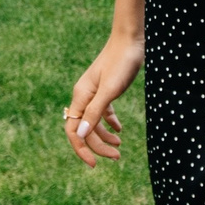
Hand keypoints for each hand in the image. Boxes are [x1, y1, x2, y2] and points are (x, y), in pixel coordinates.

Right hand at [64, 33, 143, 166]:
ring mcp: (94, 93)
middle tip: (117, 157)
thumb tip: (81, 134)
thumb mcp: (110, 90)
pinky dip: (110, 123)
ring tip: (119, 147)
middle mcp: (84, 96)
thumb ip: (95, 112)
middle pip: (84, 129)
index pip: (73, 130)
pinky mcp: (105, 89)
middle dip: (98, 146)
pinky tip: (119, 130)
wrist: (131, 40)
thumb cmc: (121, 63)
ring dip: (104, 137)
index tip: (94, 164)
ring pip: (93, 122)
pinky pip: (102, 112)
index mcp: (81, 96)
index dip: (81, 149)